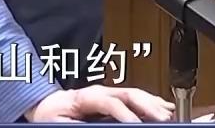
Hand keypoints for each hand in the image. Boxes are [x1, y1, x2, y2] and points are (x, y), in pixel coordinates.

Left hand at [25, 86, 173, 122]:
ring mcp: (107, 94)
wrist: (47, 108)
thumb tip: (95, 126)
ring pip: (134, 94)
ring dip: (152, 103)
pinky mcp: (113, 100)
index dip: (124, 112)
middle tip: (161, 117)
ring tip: (167, 113)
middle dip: (146, 104)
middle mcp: (99, 92)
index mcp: (84, 96)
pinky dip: (151, 102)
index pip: (108, 101)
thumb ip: (78, 125)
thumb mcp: (60, 123)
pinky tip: (164, 108)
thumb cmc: (52, 116)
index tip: (135, 123)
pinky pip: (135, 98)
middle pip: (126, 93)